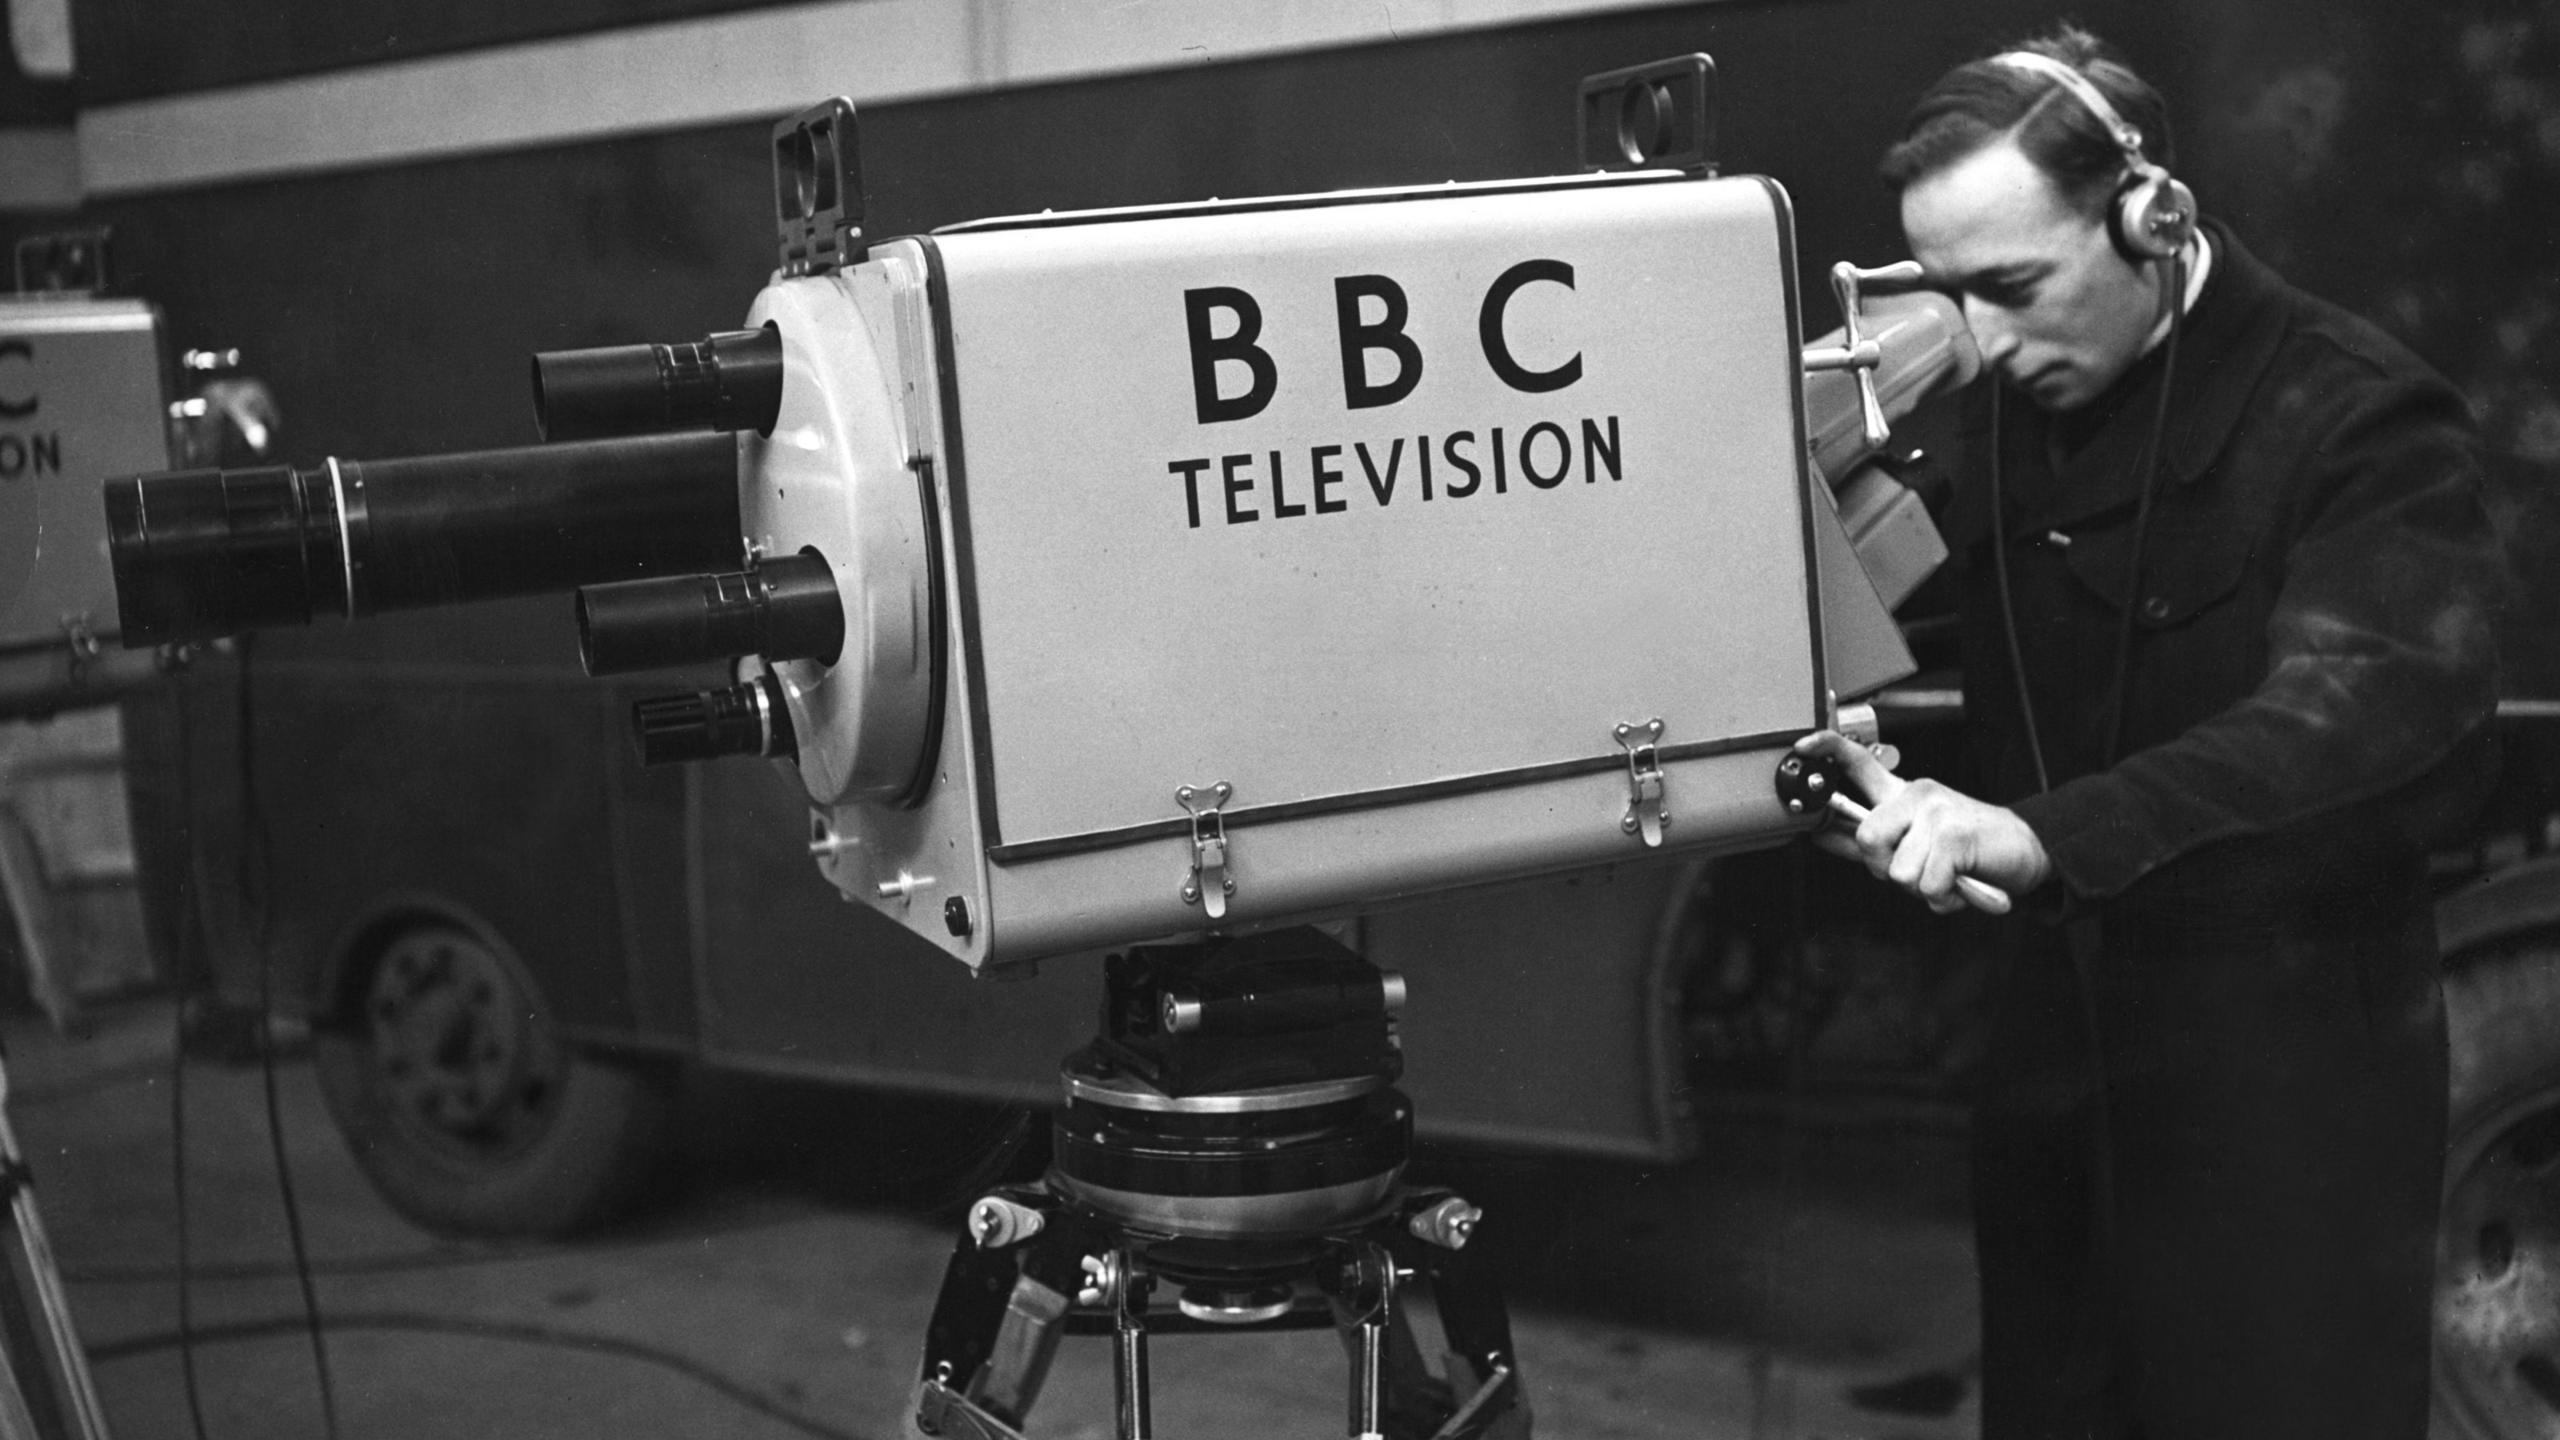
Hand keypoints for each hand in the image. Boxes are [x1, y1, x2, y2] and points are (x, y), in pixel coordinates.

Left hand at [1792, 731, 2051, 914]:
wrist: (2025, 851)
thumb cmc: (1965, 850)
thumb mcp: (1913, 841)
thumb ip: (1871, 840)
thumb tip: (1820, 835)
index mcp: (1903, 794)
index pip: (1859, 761)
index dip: (1827, 750)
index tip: (1801, 748)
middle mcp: (1917, 795)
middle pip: (1866, 838)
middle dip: (1884, 868)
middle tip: (1915, 870)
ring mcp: (1937, 812)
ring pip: (1897, 871)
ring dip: (1922, 888)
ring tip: (1946, 878)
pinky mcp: (1956, 836)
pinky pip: (1927, 884)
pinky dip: (1944, 897)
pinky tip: (1960, 884)